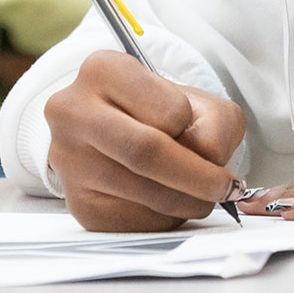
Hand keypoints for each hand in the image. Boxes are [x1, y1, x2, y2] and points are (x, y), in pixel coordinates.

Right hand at [44, 50, 247, 231]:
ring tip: (200, 195)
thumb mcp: (198, 100)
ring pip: (141, 193)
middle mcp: (73, 111)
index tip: (206, 141)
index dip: (196, 131)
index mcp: (104, 71)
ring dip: (185, 201)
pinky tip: (167, 202)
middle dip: (197, 177)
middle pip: (144, 153)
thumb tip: (207, 163)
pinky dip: (163, 218)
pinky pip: (132, 221)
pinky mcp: (76, 203)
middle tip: (225, 188)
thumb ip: (216, 123)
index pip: (169, 111)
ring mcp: (68, 160)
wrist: (118, 131)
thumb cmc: (161, 112)